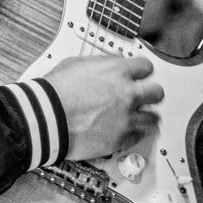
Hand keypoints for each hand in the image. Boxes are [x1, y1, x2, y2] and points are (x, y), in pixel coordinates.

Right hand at [43, 54, 161, 160]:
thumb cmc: (54, 92)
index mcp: (117, 71)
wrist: (46, 118)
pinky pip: (138, 136)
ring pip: (153, 118)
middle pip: (156, 93)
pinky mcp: (120, 139)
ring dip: (147, 116)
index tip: (140, 75)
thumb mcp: (76, 63)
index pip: (146, 67)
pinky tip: (126, 130)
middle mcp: (127, 94)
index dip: (142, 71)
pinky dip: (133, 133)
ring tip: (140, 116)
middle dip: (151, 94)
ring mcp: (125, 118)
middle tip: (146, 96)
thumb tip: (110, 62)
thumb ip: (100, 63)